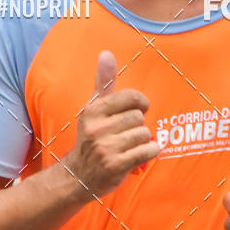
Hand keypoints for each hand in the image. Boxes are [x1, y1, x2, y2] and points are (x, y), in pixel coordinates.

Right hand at [65, 50, 158, 197]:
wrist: (79, 176)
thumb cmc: (92, 138)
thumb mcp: (94, 109)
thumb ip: (103, 82)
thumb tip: (106, 53)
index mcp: (93, 111)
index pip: (130, 97)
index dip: (140, 103)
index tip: (139, 109)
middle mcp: (97, 128)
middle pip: (139, 118)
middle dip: (137, 126)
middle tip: (126, 135)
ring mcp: (105, 148)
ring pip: (144, 134)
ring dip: (142, 141)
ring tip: (129, 147)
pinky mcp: (116, 165)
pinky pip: (147, 151)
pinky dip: (149, 152)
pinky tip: (138, 156)